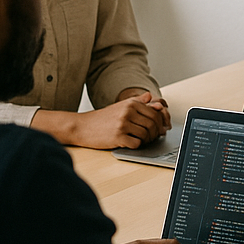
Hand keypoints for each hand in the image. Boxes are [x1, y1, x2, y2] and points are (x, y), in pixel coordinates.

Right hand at [36, 91, 170, 148]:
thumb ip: (138, 102)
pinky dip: (137, 145)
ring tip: (143, 140)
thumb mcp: (121, 106)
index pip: (155, 113)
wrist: (82, 126)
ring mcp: (123, 124)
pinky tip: (133, 143)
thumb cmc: (103, 118)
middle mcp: (128, 112)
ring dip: (147, 140)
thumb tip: (152, 98)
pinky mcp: (117, 137)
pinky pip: (136, 143)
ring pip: (146, 134)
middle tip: (153, 137)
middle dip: (155, 132)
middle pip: (152, 124)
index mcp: (131, 103)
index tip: (160, 128)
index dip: (160, 123)